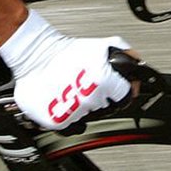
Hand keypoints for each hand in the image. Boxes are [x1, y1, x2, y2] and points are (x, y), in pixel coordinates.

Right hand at [0, 13, 134, 131]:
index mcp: (104, 81)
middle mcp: (89, 99)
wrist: (32, 56)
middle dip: (101, 98)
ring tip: (72, 89)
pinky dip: (67, 115)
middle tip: (87, 84)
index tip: (118, 89)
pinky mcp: (56, 122)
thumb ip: (125, 55)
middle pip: (106, 108)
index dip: (122, 91)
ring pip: (88, 116)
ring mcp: (72, 113)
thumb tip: (138, 64)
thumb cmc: (64, 51)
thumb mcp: (100, 46)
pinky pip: (70, 124)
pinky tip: (63, 100)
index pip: (126, 97)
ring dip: (83, 105)